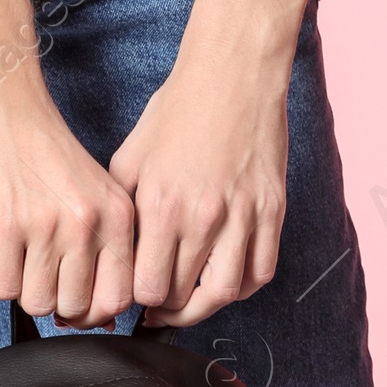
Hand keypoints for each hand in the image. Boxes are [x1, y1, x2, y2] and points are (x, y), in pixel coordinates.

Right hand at [0, 63, 133, 328]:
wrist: (1, 98)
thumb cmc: (42, 147)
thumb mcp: (93, 192)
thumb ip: (103, 246)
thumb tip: (95, 317)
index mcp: (118, 216)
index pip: (118, 299)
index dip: (92, 311)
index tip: (73, 298)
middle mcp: (89, 223)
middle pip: (74, 308)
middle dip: (52, 299)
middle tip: (38, 269)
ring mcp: (48, 226)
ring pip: (37, 302)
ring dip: (22, 286)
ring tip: (18, 251)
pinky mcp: (5, 225)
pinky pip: (2, 286)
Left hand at [110, 38, 291, 325]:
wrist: (232, 77)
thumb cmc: (178, 113)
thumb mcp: (130, 159)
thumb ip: (123, 213)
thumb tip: (114, 257)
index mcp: (162, 206)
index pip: (147, 287)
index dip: (137, 299)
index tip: (134, 298)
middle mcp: (204, 217)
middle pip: (182, 296)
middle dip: (165, 307)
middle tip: (157, 307)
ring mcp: (243, 216)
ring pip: (224, 294)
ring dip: (202, 309)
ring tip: (189, 304)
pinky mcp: (272, 210)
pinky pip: (260, 272)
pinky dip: (241, 288)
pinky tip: (223, 282)